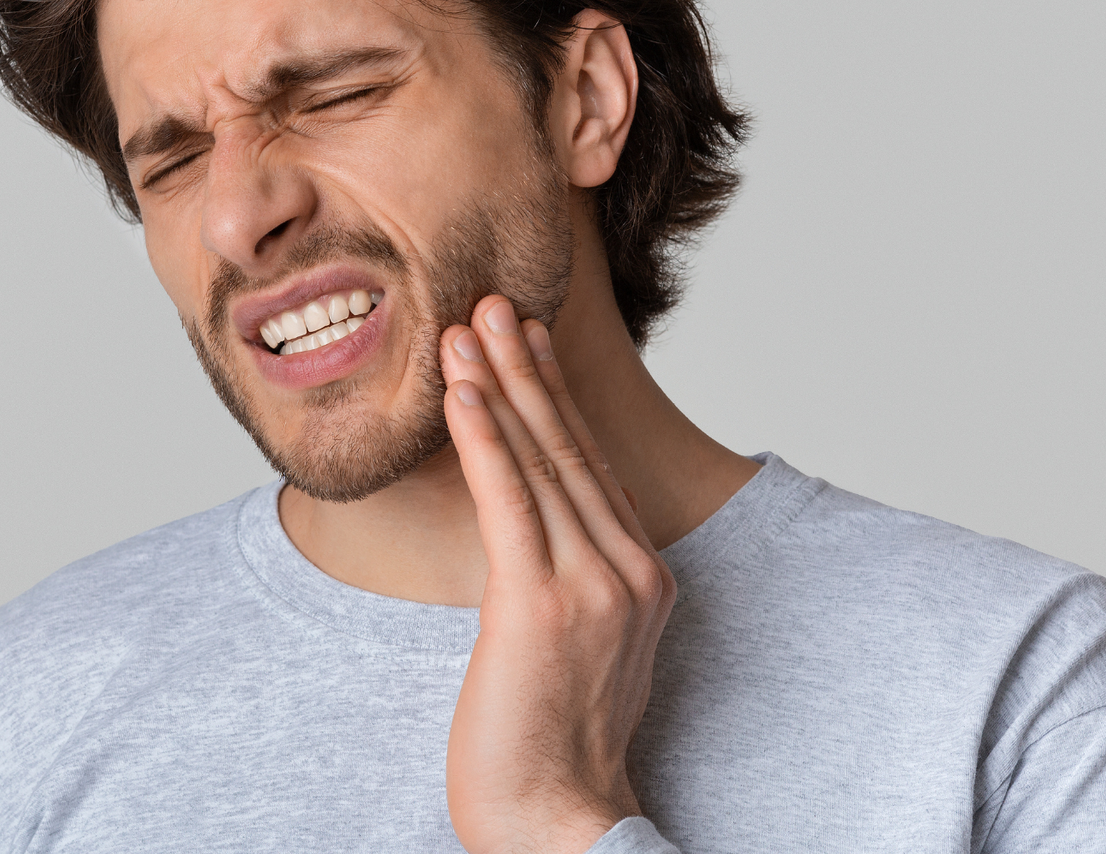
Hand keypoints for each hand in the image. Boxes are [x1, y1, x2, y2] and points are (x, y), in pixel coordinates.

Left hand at [440, 295, 676, 853]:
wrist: (557, 821)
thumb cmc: (550, 746)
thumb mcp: (575, 649)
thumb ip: (567, 584)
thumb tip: (528, 539)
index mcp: (643, 578)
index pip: (592, 467)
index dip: (555, 399)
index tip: (526, 344)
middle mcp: (630, 571)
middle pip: (572, 449)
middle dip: (529, 370)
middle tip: (496, 302)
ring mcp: (594, 585)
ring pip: (542, 462)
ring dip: (501, 384)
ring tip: (469, 325)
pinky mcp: (543, 604)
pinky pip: (510, 500)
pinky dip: (485, 435)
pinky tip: (462, 389)